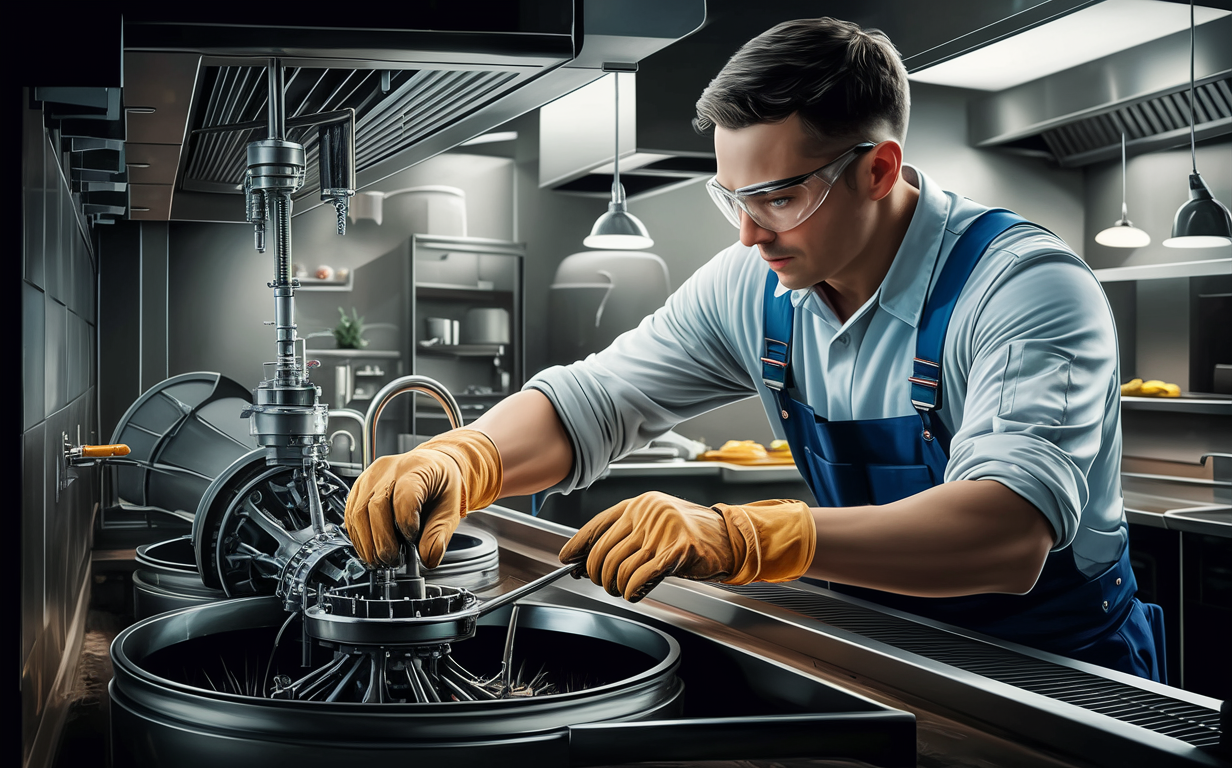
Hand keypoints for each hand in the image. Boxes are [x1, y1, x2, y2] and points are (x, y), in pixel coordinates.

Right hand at [344, 430, 501, 567]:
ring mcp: (370, 477)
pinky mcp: (359, 487)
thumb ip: (439, 534)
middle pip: (376, 505)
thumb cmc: (441, 484)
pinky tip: (369, 550)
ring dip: (366, 543)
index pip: (405, 495)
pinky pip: (350, 513)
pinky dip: (357, 536)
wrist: (432, 466)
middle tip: (392, 560)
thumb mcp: (450, 508)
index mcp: (418, 468)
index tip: (412, 539)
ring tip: (380, 560)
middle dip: (382, 540)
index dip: (407, 523)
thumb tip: (428, 558)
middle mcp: (390, 469)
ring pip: (358, 511)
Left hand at [558, 491, 815, 601]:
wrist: (730, 537)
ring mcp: (662, 531)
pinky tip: (633, 593)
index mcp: (640, 504)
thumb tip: (589, 557)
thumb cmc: (692, 533)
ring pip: (619, 567)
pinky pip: (639, 578)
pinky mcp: (676, 551)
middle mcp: (648, 514)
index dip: (577, 545)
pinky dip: (630, 591)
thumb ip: (627, 534)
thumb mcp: (656, 523)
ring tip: (621, 589)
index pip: (597, 525)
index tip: (567, 559)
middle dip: (597, 574)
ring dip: (615, 586)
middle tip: (601, 582)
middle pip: (604, 551)